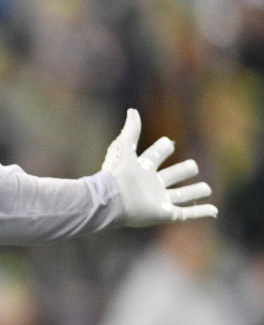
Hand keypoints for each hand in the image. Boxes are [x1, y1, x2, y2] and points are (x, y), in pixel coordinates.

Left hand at [102, 108, 217, 226]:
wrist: (111, 199)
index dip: (162, 148)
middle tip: (193, 165)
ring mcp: (159, 200)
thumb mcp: (123, 147)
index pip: (156, 155)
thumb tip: (132, 110)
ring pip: (182, 195)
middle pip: (173, 175)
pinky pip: (186, 214)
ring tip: (207, 188)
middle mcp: (152, 184)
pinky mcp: (164, 214)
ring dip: (194, 192)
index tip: (168, 142)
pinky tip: (214, 210)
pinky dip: (201, 212)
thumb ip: (131, 130)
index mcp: (142, 168)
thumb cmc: (116, 173)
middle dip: (183, 170)